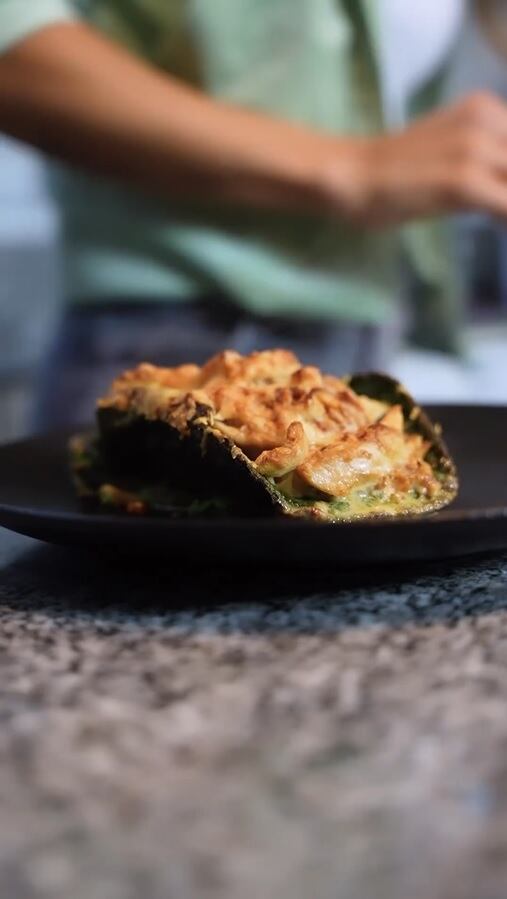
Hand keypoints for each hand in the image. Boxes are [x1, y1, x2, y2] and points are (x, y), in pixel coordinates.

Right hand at [321, 92, 506, 225]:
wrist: (351, 177)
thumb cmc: (394, 175)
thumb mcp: (448, 152)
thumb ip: (485, 162)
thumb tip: (503, 191)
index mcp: (485, 109)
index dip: (505, 178)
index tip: (497, 198)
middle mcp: (486, 119)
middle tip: (495, 209)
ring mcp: (475, 149)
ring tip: (494, 219)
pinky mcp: (463, 181)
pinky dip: (506, 222)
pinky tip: (498, 230)